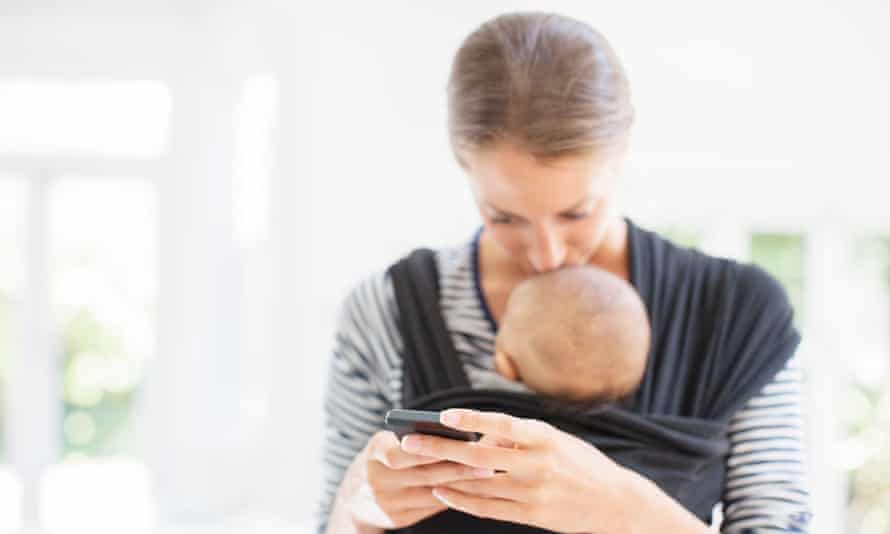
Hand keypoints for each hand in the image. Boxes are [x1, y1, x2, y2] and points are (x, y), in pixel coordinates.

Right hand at [344, 429, 499, 529]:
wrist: (353, 497)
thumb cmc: (379, 459)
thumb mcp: (384, 443)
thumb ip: (409, 438)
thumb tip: (451, 431)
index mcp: (372, 455)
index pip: (400, 454)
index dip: (429, 451)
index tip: (460, 444)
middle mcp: (376, 481)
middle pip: (424, 475)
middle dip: (457, 467)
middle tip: (486, 460)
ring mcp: (387, 503)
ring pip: (432, 492)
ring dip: (461, 483)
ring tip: (486, 473)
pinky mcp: (398, 519)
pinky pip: (431, 507)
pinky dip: (452, 496)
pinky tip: (473, 488)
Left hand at [398, 409, 637, 533]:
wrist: (616, 503)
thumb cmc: (580, 463)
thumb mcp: (555, 439)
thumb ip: (518, 437)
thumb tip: (480, 437)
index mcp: (544, 437)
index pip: (501, 424)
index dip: (471, 419)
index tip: (443, 414)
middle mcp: (537, 464)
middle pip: (478, 455)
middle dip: (440, 448)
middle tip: (410, 442)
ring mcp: (532, 492)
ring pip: (477, 484)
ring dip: (445, 475)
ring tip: (419, 466)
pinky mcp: (531, 515)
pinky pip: (487, 508)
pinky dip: (462, 500)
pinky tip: (443, 492)